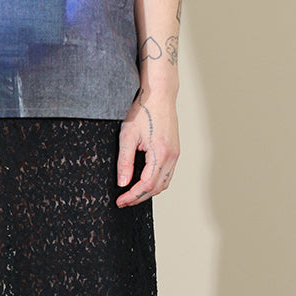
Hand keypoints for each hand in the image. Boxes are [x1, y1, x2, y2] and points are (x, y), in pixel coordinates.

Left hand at [116, 89, 179, 206]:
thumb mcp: (127, 135)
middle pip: (157, 188)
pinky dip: (155, 182)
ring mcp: (175, 153)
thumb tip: (122, 183)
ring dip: (148, 192)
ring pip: (164, 183)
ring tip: (131, 194)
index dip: (132, 196)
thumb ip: (124, 162)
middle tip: (123, 201)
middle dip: (139, 197)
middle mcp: (172, 156)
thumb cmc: (144, 109)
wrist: (159, 93)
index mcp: (161, 153)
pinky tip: (143, 182)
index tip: (120, 201)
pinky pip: (167, 174)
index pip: (147, 185)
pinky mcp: (174, 151)